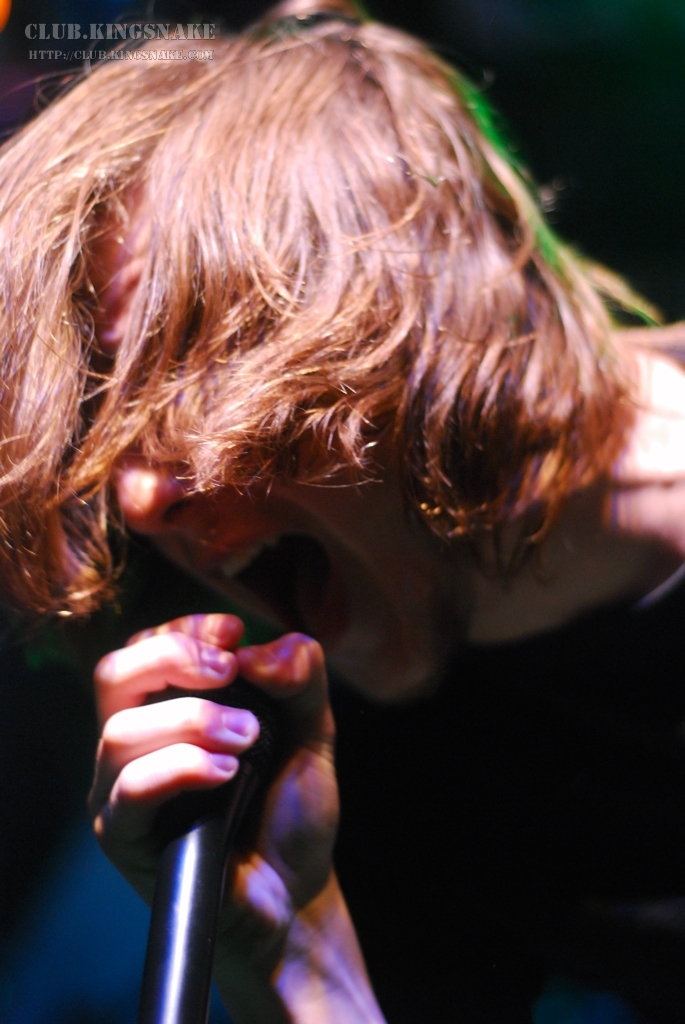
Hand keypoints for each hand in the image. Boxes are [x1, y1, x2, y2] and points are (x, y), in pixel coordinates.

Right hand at [89, 615, 383, 1022]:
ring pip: (119, 732)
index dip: (184, 629)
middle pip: (113, 674)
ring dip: (191, 720)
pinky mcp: (125, 838)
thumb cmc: (288, 809)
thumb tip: (262, 647)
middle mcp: (133, 745)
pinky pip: (129, 790)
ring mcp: (121, 792)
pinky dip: (180, 767)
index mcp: (165, 708)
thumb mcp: (312, 733)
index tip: (234, 634)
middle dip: (173, 657)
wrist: (294, 892)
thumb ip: (300, 679)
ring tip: (247, 737)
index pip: (145, 647)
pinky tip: (226, 773)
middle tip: (229, 670)